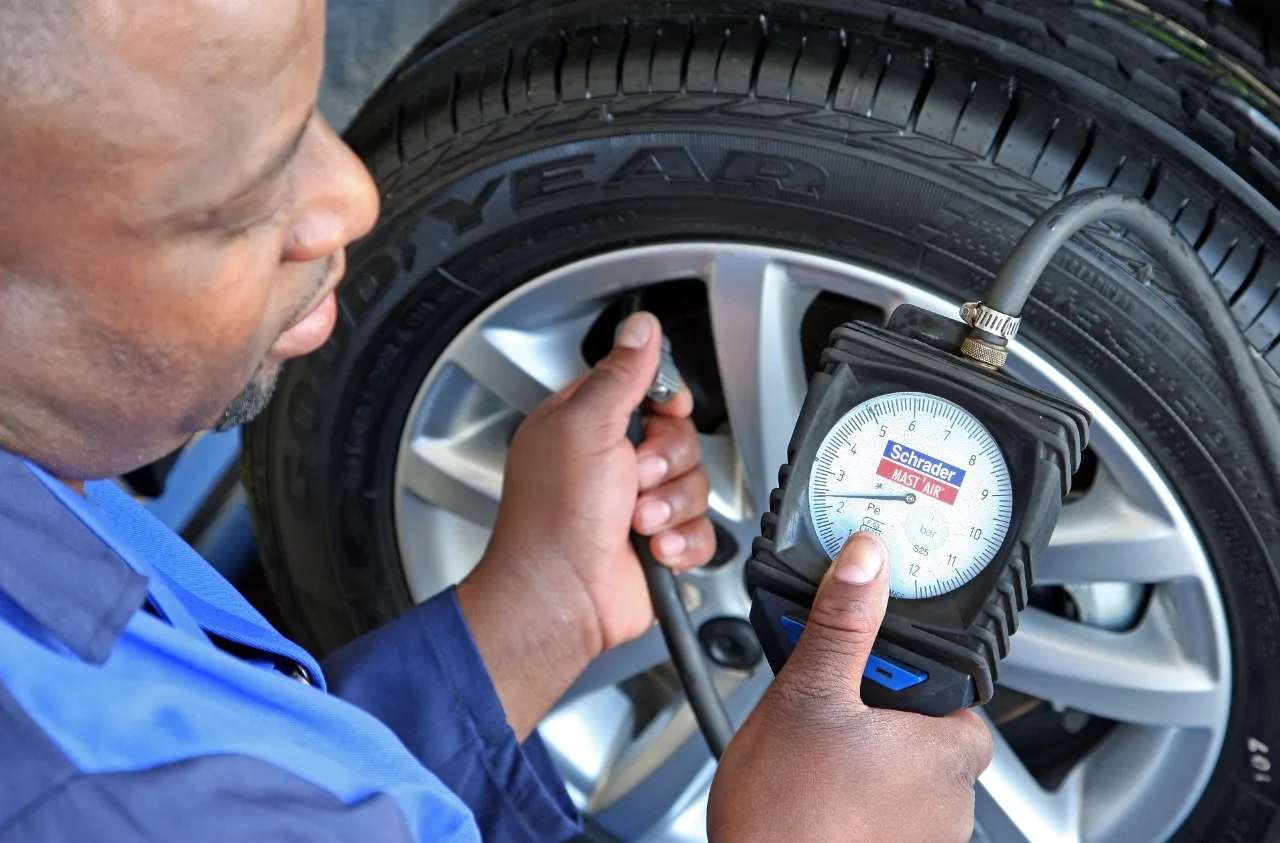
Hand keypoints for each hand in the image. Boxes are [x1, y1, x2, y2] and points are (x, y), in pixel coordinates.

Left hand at [457, 311, 714, 737]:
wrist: (559, 597)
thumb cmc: (555, 517)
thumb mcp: (586, 425)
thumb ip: (620, 374)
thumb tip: (640, 329)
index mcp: (586, 424)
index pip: (646, 389)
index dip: (664, 401)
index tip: (662, 412)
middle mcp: (611, 462)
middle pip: (680, 437)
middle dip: (666, 461)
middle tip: (635, 477)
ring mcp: (636, 505)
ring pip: (695, 485)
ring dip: (671, 506)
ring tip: (636, 522)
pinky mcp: (659, 543)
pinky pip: (702, 530)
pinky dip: (682, 541)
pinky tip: (654, 548)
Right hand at [707, 532, 993, 842]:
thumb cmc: (789, 818)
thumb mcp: (807, 696)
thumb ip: (842, 625)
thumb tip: (867, 562)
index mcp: (949, 750)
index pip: (956, 688)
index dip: (906, 671)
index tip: (865, 666)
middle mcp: (952, 802)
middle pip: (922, 726)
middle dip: (874, 713)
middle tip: (823, 710)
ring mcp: (925, 838)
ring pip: (900, 771)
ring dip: (863, 756)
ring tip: (809, 754)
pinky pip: (882, 810)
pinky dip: (852, 796)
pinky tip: (810, 792)